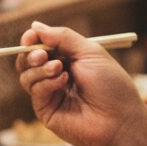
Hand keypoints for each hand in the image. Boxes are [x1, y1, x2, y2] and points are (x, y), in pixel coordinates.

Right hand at [16, 21, 146, 145]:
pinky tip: (63, 82)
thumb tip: (35, 26)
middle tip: (42, 54)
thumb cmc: (111, 85)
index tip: (31, 36)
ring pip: (26, 76)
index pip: (40, 46)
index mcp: (68, 60)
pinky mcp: (46, 111)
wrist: (119, 119)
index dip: (33, 39)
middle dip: (31, 54)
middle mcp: (56, 76)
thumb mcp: (89, 52)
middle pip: (27, 61)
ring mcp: (50, 94)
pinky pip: (35, 91)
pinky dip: (46, 83)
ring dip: (39, 68)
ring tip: (59, 69)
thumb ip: (62, 37)